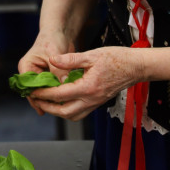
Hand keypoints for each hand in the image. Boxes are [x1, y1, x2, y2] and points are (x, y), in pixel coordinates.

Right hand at [18, 29, 72, 115]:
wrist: (60, 31)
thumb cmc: (53, 38)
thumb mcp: (54, 53)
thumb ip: (57, 69)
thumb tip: (63, 85)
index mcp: (26, 67)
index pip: (28, 86)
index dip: (36, 97)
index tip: (45, 106)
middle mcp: (31, 73)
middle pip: (36, 92)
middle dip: (44, 100)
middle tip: (54, 111)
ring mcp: (40, 75)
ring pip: (45, 91)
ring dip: (52, 98)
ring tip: (59, 109)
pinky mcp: (50, 76)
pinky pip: (53, 88)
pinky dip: (57, 93)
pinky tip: (64, 101)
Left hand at [24, 45, 147, 121]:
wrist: (136, 66)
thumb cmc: (116, 58)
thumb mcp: (92, 55)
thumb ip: (70, 59)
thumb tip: (52, 60)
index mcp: (88, 88)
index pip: (60, 95)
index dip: (44, 93)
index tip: (33, 90)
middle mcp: (92, 99)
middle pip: (64, 112)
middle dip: (48, 107)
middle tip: (36, 99)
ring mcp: (96, 103)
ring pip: (72, 115)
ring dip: (57, 111)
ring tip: (46, 102)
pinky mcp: (99, 102)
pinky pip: (80, 112)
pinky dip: (68, 110)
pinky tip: (62, 100)